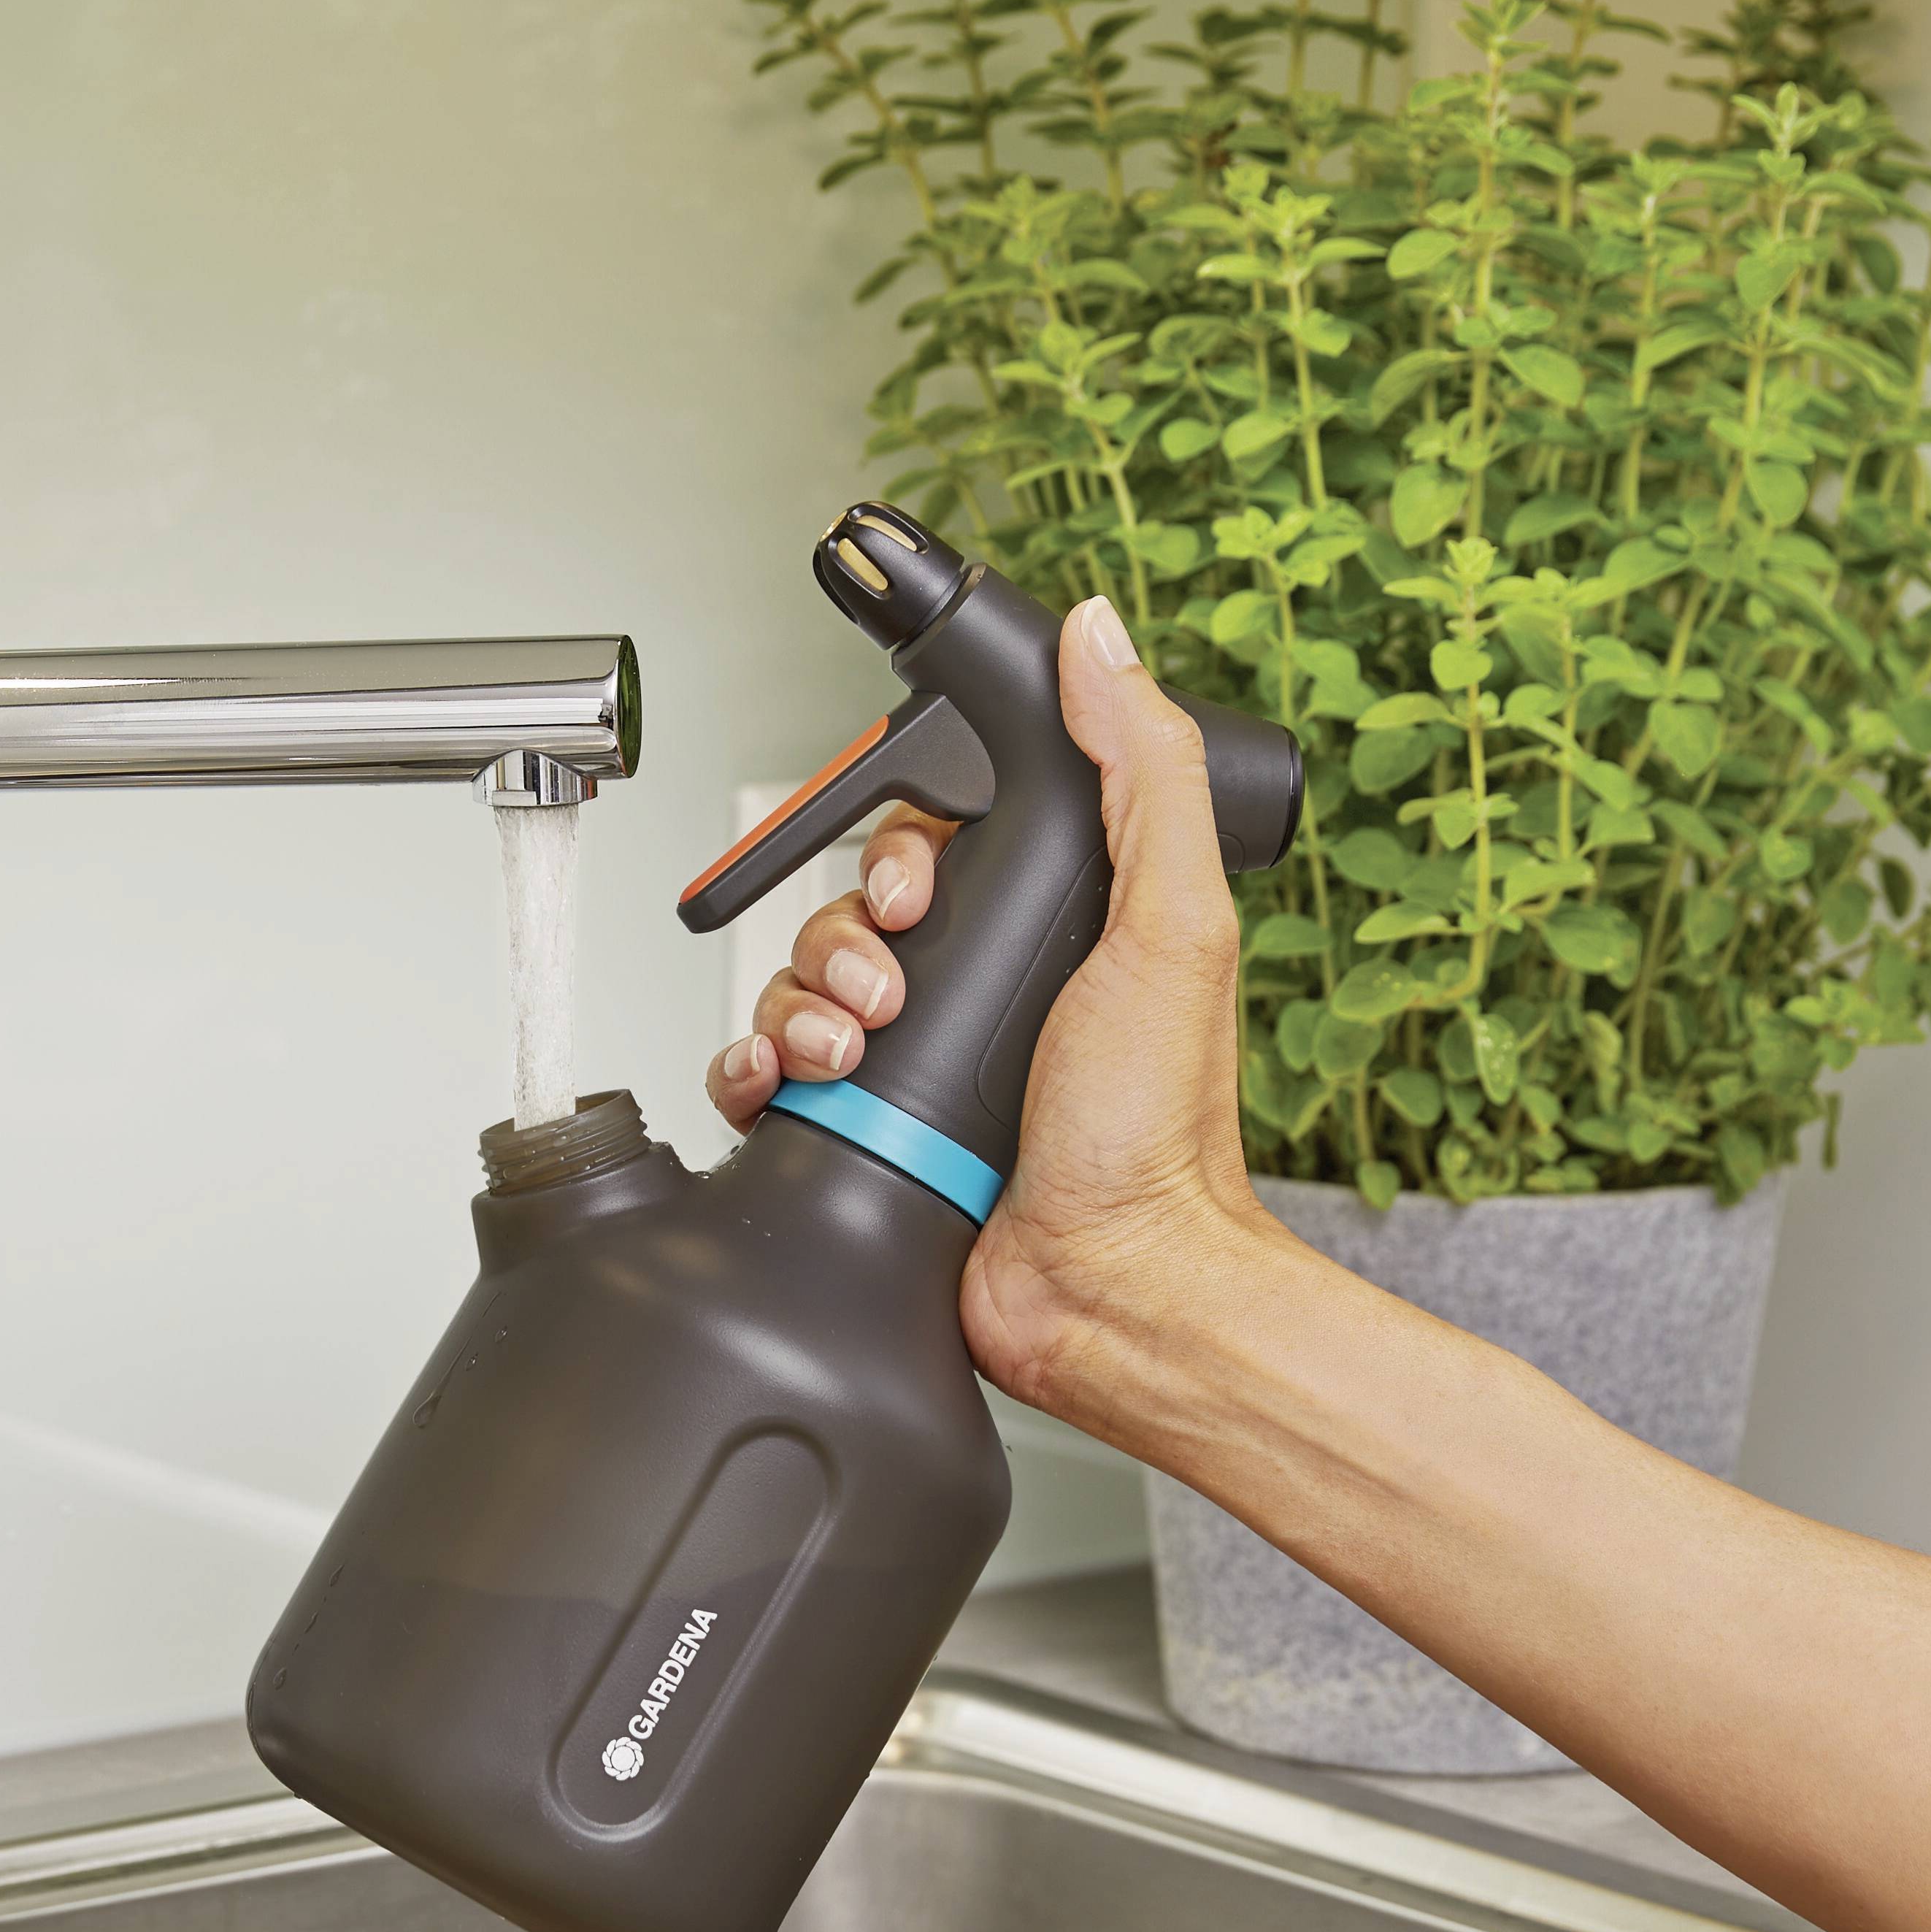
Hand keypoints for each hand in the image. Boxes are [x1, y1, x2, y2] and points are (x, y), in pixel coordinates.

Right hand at [706, 595, 1282, 1415]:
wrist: (1110, 1290)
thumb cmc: (1156, 1133)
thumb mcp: (1173, 924)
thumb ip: (1145, 772)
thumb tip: (1102, 642)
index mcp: (1046, 929)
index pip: (933, 839)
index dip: (904, 847)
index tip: (923, 885)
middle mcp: (976, 990)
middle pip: (849, 907)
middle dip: (847, 934)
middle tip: (893, 983)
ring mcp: (913, 1066)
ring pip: (796, 987)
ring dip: (804, 1006)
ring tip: (858, 1050)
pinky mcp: (860, 1135)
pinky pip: (765, 1077)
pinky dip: (757, 1070)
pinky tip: (792, 1084)